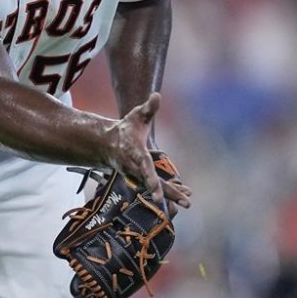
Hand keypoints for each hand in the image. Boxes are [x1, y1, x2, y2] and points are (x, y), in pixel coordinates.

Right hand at [111, 93, 191, 212]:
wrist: (109, 144)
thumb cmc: (126, 128)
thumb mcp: (137, 116)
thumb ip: (148, 108)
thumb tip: (157, 95)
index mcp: (135, 153)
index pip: (144, 167)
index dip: (151, 180)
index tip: (157, 192)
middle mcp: (135, 168)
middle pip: (153, 183)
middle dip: (168, 193)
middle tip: (186, 202)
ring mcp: (137, 176)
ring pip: (156, 188)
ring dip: (172, 195)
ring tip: (188, 200)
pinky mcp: (140, 180)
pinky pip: (157, 188)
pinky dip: (169, 193)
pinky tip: (185, 195)